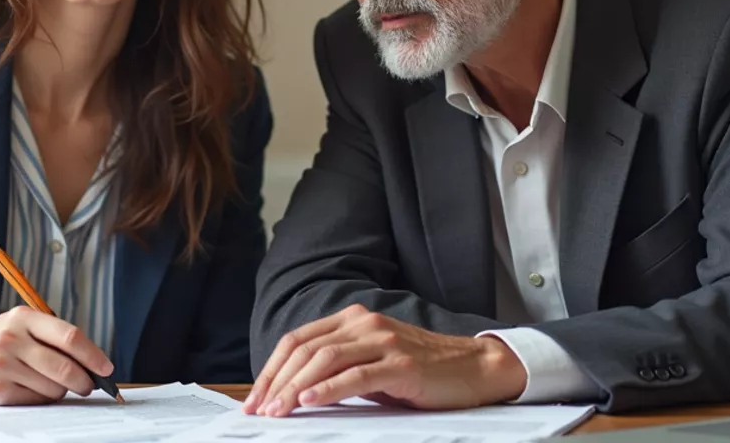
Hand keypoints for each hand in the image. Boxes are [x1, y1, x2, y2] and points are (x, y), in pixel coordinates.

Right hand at [0, 306, 113, 405]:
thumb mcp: (19, 325)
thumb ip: (51, 337)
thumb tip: (92, 362)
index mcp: (23, 317)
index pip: (69, 336)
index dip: (93, 355)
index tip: (106, 368)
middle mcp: (11, 338)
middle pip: (64, 366)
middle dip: (83, 380)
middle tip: (88, 385)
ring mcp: (1, 364)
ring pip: (52, 387)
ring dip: (60, 391)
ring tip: (53, 386)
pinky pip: (34, 400)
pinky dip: (41, 399)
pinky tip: (32, 390)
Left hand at [242, 305, 526, 416]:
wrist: (474, 368)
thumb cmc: (421, 371)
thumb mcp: (372, 364)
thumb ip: (339, 369)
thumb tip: (294, 394)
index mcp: (353, 319)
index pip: (298, 340)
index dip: (272, 369)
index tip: (254, 398)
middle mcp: (364, 323)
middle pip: (305, 349)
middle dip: (276, 381)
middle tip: (259, 410)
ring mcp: (383, 340)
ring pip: (325, 360)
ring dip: (295, 388)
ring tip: (278, 411)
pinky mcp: (401, 362)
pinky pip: (356, 375)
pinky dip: (328, 389)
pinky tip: (310, 402)